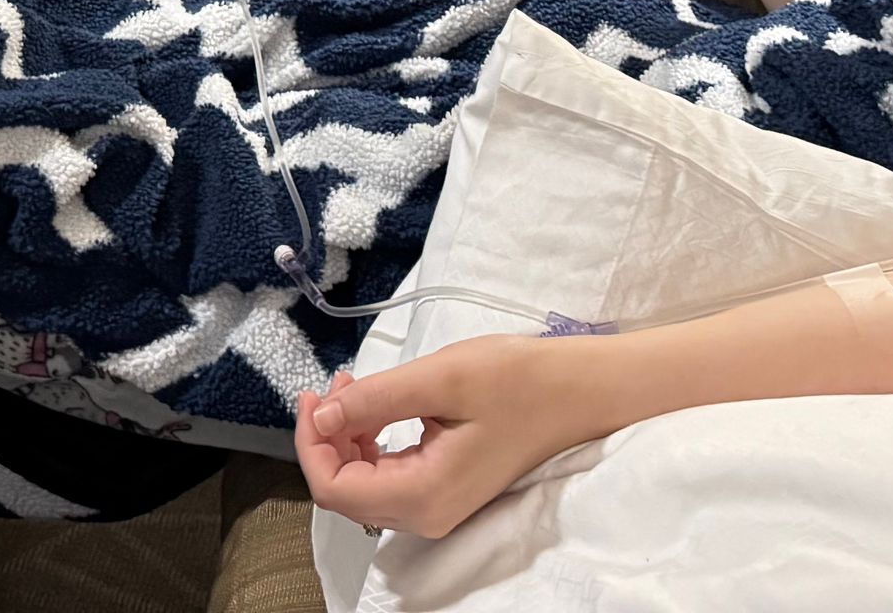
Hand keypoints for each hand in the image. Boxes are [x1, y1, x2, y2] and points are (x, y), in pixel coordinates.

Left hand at [295, 340, 567, 539]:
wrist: (581, 390)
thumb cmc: (519, 379)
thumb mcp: (443, 377)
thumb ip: (377, 399)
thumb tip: (321, 417)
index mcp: (423, 496)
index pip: (335, 489)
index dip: (311, 443)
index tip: (313, 394)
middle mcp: (426, 515)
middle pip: (348, 491)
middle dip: (329, 437)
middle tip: (336, 381)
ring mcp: (439, 506)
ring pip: (367, 484)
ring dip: (350, 437)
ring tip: (354, 386)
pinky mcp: (449, 489)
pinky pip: (392, 476)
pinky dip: (375, 442)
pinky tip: (380, 406)